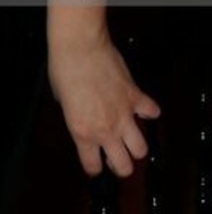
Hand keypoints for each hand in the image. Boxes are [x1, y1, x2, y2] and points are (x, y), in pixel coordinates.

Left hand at [48, 23, 160, 176]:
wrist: (79, 46)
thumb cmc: (64, 68)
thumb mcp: (61, 100)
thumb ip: (74, 115)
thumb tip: (81, 115)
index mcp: (82, 132)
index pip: (93, 166)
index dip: (94, 167)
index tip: (94, 163)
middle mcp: (106, 130)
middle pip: (124, 167)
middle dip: (120, 165)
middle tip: (114, 154)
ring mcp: (124, 115)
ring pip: (142, 149)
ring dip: (136, 145)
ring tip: (129, 136)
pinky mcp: (136, 97)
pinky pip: (152, 113)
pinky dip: (149, 112)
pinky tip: (141, 107)